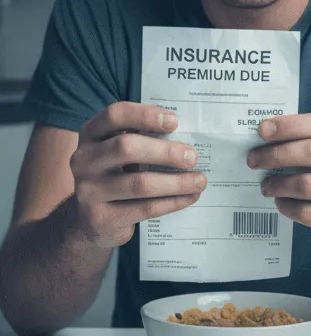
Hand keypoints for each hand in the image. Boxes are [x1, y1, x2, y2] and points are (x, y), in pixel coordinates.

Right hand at [71, 102, 204, 249]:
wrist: (91, 220)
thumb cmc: (117, 175)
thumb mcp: (121, 153)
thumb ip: (144, 140)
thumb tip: (190, 138)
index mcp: (91, 135)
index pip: (114, 115)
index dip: (145, 115)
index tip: (174, 122)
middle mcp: (84, 160)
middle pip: (126, 148)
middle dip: (166, 151)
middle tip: (193, 157)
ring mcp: (88, 191)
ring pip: (140, 183)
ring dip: (176, 182)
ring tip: (200, 181)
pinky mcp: (100, 218)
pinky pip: (145, 208)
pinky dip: (173, 202)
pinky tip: (190, 197)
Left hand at [248, 113, 310, 256]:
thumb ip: (310, 142)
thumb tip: (267, 136)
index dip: (291, 125)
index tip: (262, 130)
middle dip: (277, 154)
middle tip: (254, 159)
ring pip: (308, 183)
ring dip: (279, 183)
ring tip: (266, 186)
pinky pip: (307, 212)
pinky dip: (287, 206)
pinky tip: (281, 202)